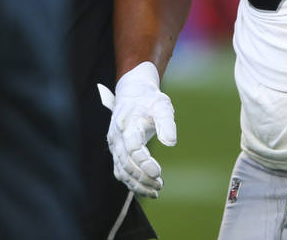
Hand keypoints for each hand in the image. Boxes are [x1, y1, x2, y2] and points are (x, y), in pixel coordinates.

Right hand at [106, 61, 176, 197]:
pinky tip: (147, 190)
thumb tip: (171, 143)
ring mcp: (115, 146)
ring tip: (156, 191)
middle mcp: (117, 137)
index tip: (158, 172)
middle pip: (126, 163)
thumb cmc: (149, 101)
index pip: (133, 147)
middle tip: (160, 185)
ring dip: (137, 184)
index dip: (144, 162)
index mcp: (127, 124)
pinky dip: (133, 183)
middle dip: (142, 177)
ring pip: (122, 171)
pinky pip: (121, 172)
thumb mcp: (162, 105)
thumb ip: (166, 122)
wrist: (132, 95)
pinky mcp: (116, 153)